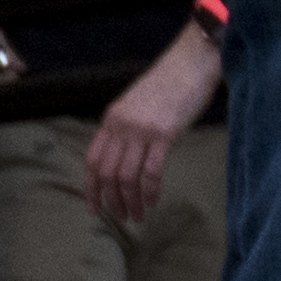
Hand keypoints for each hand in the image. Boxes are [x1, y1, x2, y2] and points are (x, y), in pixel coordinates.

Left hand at [85, 20, 221, 224]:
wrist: (190, 63)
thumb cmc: (167, 85)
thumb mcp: (135, 105)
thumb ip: (125, 129)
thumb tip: (123, 159)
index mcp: (111, 119)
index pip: (92, 160)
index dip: (91, 188)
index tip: (94, 208)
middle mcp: (121, 126)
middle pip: (106, 173)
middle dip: (111, 200)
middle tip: (121, 216)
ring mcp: (141, 130)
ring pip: (126, 177)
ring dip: (130, 201)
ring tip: (137, 215)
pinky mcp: (164, 135)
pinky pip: (150, 172)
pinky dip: (149, 191)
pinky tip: (152, 201)